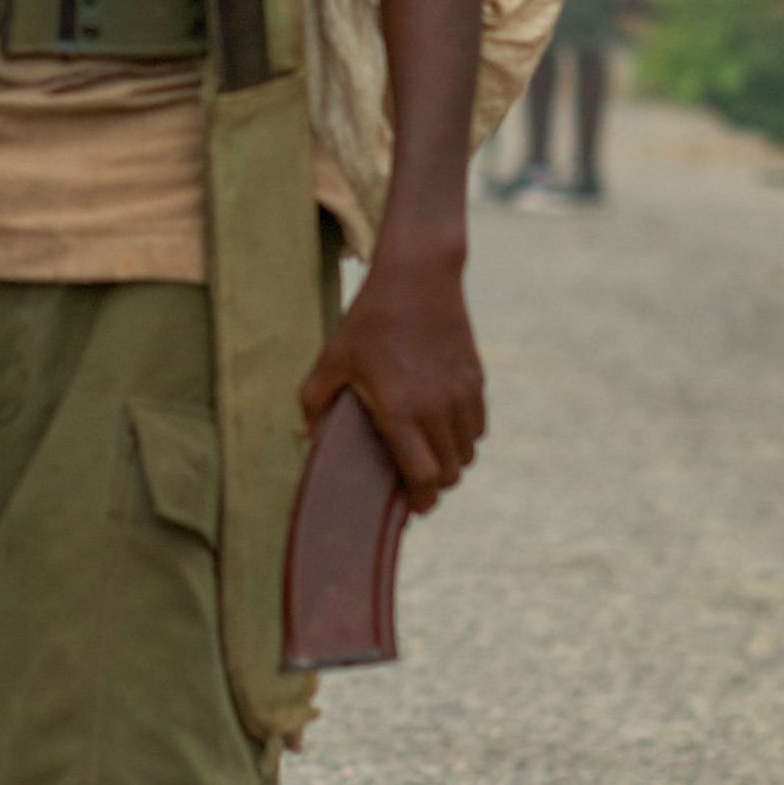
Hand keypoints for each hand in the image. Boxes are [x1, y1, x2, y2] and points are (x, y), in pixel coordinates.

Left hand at [301, 244, 484, 512]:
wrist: (418, 277)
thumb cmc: (369, 321)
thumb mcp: (333, 358)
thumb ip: (315, 401)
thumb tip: (305, 436)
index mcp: (400, 410)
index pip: (424, 478)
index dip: (419, 500)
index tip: (410, 507)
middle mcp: (436, 408)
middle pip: (450, 474)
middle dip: (433, 485)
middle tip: (415, 482)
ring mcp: (461, 395)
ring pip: (467, 453)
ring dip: (451, 462)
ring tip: (429, 455)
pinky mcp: (476, 381)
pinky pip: (478, 428)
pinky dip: (464, 437)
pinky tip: (443, 428)